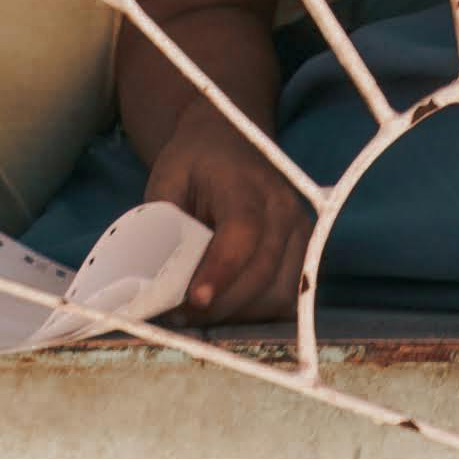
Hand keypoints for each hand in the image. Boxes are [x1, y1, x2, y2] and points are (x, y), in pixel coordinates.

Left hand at [137, 98, 313, 326]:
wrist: (227, 145)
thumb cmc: (192, 166)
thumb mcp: (166, 183)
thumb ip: (163, 229)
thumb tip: (155, 281)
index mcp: (244, 180)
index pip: (243, 229)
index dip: (221, 269)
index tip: (195, 299)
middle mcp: (281, 205)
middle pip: (261, 271)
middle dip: (219, 305)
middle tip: (179, 314)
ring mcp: (299, 230)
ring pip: (278, 294)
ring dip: (238, 313)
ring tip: (200, 311)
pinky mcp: (304, 252)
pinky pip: (287, 300)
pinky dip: (256, 313)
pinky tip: (226, 307)